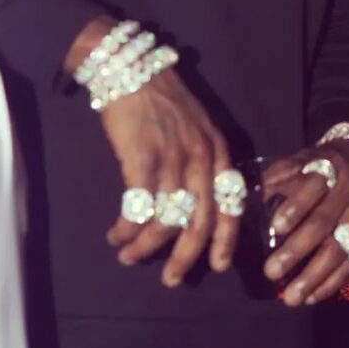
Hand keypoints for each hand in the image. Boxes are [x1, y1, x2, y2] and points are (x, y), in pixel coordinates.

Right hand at [65, 18, 238, 287]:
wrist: (131, 67)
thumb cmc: (162, 98)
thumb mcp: (196, 126)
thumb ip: (200, 160)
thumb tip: (193, 206)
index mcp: (219, 148)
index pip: (231, 200)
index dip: (227, 237)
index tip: (219, 264)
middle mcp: (201, 155)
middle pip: (200, 220)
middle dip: (186, 256)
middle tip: (172, 280)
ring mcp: (172, 156)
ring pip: (166, 220)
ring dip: (145, 246)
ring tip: (129, 255)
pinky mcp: (141, 157)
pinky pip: (138, 208)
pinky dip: (126, 229)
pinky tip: (116, 235)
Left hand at [261, 140, 348, 306]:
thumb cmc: (321, 166)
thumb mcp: (300, 162)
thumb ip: (275, 178)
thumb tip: (244, 202)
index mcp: (329, 167)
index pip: (314, 187)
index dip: (296, 207)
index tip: (275, 227)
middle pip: (325, 222)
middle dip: (298, 249)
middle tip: (271, 272)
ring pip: (341, 248)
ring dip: (316, 276)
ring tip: (291, 299)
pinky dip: (333, 283)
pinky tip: (313, 297)